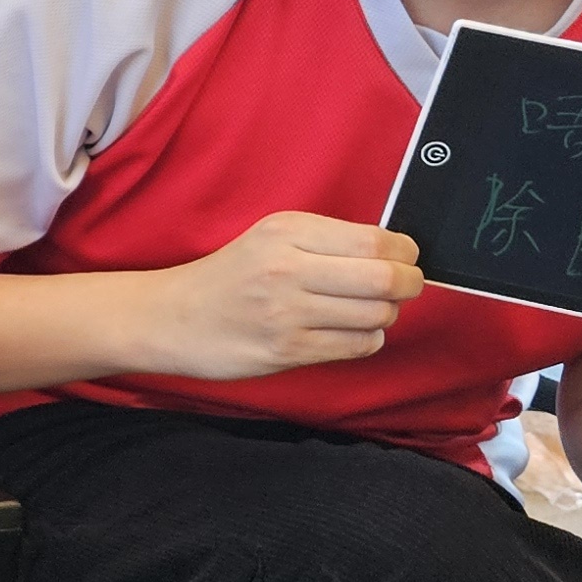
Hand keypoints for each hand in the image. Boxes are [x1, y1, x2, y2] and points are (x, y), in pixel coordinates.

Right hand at [145, 211, 419, 377]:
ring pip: (376, 314)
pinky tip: (348, 332)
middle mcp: (288, 268)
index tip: (405, 258)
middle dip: (409, 284)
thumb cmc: (229, 278)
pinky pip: (356, 346)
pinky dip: (366, 340)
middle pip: (384, 278)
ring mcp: (287, 312)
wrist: (172, 317)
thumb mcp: (270, 240)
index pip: (375, 239)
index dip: (405, 252)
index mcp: (287, 231)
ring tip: (367, 311)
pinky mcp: (286, 350)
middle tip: (407, 286)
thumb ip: (325, 242)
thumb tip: (394, 254)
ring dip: (385, 315)